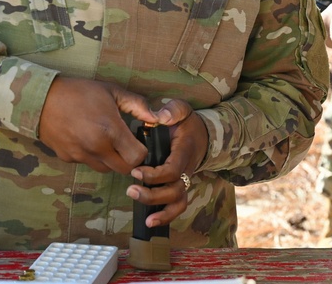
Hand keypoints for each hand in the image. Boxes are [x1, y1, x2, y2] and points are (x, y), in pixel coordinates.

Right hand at [39, 77, 156, 173]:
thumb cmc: (80, 92)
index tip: (139, 141)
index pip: (137, 157)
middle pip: (124, 169)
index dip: (142, 151)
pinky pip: (87, 163)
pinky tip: (90, 139)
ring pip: (105, 169)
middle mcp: (95, 147)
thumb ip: (138, 105)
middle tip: (127, 145)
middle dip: (130, 160)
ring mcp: (80, 155)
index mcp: (110, 130)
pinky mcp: (67, 158)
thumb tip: (156, 117)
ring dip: (112, 160)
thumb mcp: (112, 91)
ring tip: (108, 141)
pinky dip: (93, 157)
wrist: (42, 99)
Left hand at [127, 99, 208, 227]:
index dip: (155, 175)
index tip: (135, 171)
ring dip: (161, 211)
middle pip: (175, 190)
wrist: (201, 134)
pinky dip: (166, 216)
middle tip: (131, 190)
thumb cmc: (186, 123)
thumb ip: (173, 110)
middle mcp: (187, 170)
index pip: (173, 169)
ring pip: (178, 202)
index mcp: (185, 152)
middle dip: (153, 195)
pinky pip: (177, 205)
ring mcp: (184, 180)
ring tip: (145, 218)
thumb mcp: (182, 109)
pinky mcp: (179, 187)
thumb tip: (160, 117)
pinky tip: (150, 222)